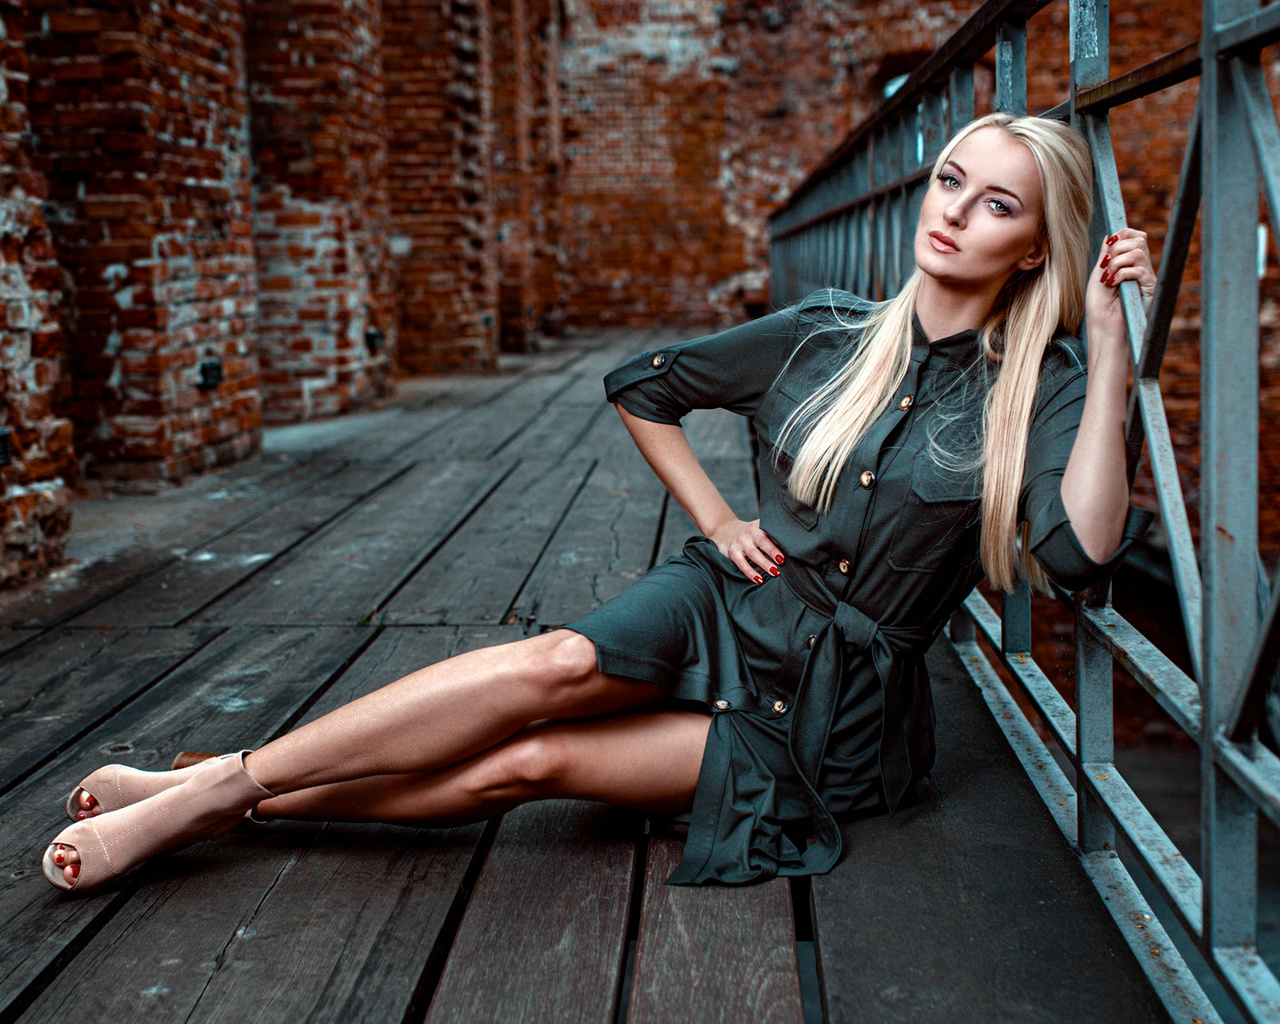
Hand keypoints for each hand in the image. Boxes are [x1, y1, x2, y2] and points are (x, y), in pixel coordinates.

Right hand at [708, 517, 784, 583]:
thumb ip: (774, 535)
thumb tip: (795, 548)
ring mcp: (741, 542)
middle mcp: (750, 532)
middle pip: (763, 541)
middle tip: (783, 561)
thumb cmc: (751, 534)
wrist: (725, 531)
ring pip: (753, 553)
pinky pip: (742, 564)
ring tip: (775, 572)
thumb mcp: (760, 529)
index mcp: (760, 525)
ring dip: (764, 563)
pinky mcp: (733, 552)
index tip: (790, 546)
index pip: (771, 530)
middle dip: (773, 551)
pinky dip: (750, 572)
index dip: (780, 538)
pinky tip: (759, 580)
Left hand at [1084, 227, 1155, 348]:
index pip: (1135, 237)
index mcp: (1129, 265)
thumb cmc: (1099, 309)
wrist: (1104, 331)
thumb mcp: (1098, 276)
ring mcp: (1146, 278)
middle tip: (1106, 268)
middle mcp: (1141, 269)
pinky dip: (1122, 274)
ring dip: (1117, 263)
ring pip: (1138, 252)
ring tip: (1108, 279)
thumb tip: (1110, 236)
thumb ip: (1105, 256)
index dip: (1123, 234)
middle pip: (1139, 240)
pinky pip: (1139, 270)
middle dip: (1117, 249)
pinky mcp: (1150, 289)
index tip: (1109, 244)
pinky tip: (1113, 284)